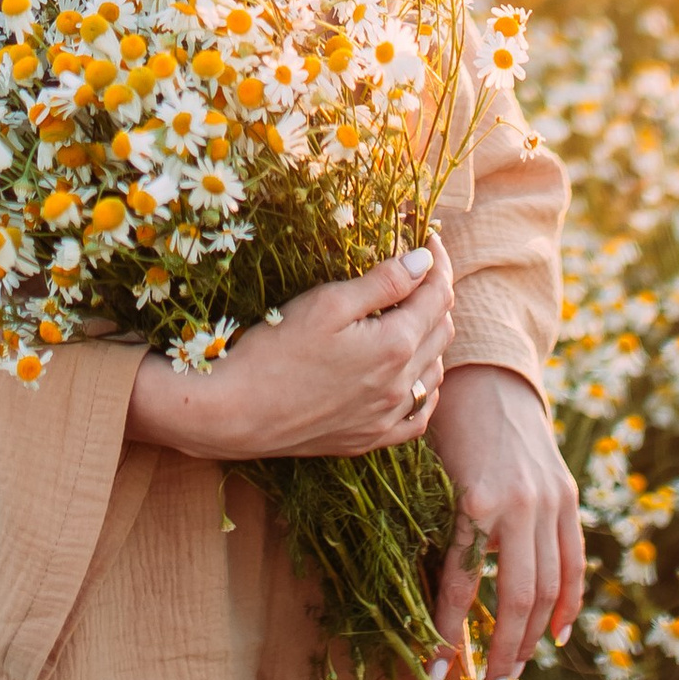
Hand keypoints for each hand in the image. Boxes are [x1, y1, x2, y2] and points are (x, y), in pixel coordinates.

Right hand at [123, 242, 454, 461]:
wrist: (237, 413)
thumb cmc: (275, 350)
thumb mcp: (328, 303)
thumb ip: (383, 282)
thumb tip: (425, 261)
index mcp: (394, 345)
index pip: (436, 295)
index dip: (437, 263)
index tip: (430, 240)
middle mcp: (400, 385)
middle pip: (441, 331)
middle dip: (436, 296)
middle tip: (418, 272)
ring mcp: (386, 417)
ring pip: (434, 372)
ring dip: (432, 340)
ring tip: (412, 316)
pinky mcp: (369, 438)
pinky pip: (418, 416)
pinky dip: (424, 390)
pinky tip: (414, 377)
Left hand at [430, 366, 585, 679]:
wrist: (487, 374)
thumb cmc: (440, 422)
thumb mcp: (426, 472)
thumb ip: (431, 528)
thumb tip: (419, 598)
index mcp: (477, 500)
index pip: (463, 585)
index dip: (448, 633)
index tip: (435, 670)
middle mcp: (520, 505)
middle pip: (516, 598)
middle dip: (503, 648)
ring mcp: (550, 501)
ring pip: (549, 586)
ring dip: (534, 635)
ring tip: (516, 670)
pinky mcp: (567, 495)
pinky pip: (573, 560)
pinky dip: (568, 600)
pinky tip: (558, 632)